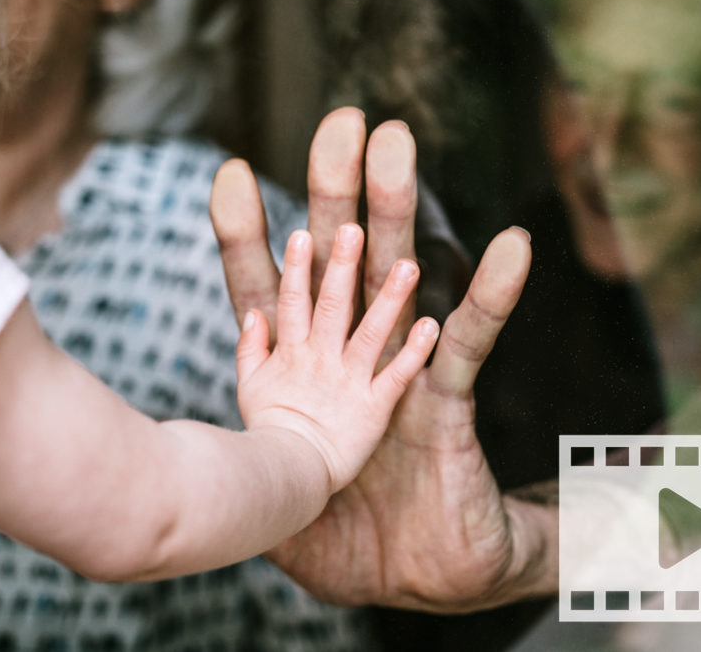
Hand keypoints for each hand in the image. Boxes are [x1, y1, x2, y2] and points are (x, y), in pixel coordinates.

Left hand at [212, 108, 555, 611]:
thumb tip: (191, 448)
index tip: (232, 174)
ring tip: (398, 150)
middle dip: (335, 194)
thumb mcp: (272, 499)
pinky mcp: (445, 405)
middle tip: (339, 124)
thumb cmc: (341, 537)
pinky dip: (488, 300)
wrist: (413, 575)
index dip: (250, 240)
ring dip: (399, 217)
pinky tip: (509, 249)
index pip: (269, 295)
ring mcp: (398, 374)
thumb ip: (237, 461)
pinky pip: (470, 346)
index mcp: (301, 376)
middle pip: (338, 263)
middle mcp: (349, 359)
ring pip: (398, 283)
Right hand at [236, 224, 438, 492]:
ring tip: (409, 266)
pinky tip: (432, 326)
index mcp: (292, 353)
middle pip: (331, 306)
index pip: (292, 302)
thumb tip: (252, 312)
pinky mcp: (373, 409)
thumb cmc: (268, 434)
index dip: (297, 269)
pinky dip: (413, 353)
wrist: (285, 481)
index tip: (300, 233)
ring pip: (370, 333)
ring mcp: (348, 383)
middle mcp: (320, 360)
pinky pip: (395, 377)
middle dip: (340, 267)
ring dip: (389, 299)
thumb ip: (251, 347)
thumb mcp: (249, 387)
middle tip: (353, 229)